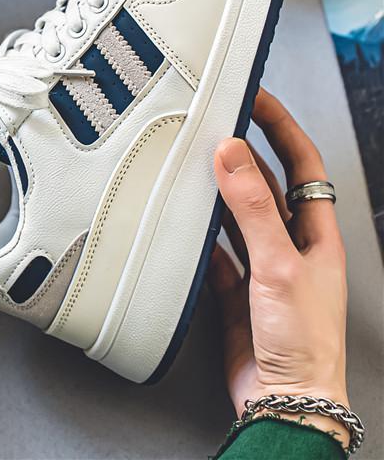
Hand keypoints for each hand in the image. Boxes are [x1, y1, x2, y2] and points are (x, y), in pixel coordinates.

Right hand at [208, 88, 348, 446]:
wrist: (285, 403)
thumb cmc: (304, 345)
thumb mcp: (279, 265)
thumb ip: (252, 208)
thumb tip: (232, 154)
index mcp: (316, 235)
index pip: (303, 165)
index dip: (282, 128)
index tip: (257, 99)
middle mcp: (292, 247)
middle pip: (268, 186)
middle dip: (245, 155)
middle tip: (218, 125)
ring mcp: (265, 268)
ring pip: (238, 216)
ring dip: (219, 193)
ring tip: (196, 167)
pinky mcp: (238, 291)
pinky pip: (216, 252)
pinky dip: (200, 238)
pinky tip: (185, 230)